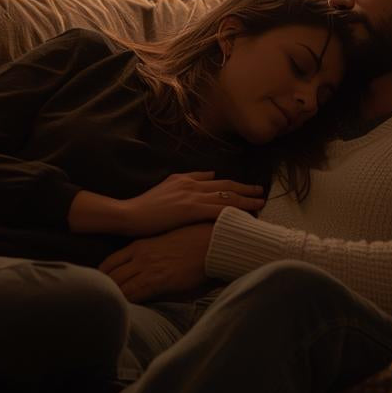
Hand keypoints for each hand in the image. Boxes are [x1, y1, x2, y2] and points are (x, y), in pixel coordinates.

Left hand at [99, 223, 214, 301]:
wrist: (212, 242)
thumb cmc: (194, 242)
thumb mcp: (165, 243)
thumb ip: (151, 255)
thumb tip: (142, 272)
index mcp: (139, 245)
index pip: (109, 263)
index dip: (102, 278)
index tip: (100, 288)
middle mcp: (139, 255)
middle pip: (110, 276)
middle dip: (104, 290)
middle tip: (101, 303)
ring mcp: (148, 268)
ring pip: (119, 286)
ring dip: (114, 298)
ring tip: (110, 310)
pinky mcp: (159, 280)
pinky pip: (135, 295)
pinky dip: (128, 304)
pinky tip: (125, 312)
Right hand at [117, 171, 263, 237]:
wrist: (129, 215)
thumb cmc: (145, 206)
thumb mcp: (168, 186)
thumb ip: (189, 179)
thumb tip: (211, 175)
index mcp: (187, 180)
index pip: (218, 181)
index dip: (235, 185)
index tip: (248, 189)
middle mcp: (193, 185)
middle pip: (227, 186)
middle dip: (247, 190)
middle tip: (262, 193)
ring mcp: (192, 197)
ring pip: (226, 197)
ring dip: (246, 200)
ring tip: (261, 204)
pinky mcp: (190, 210)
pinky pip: (218, 211)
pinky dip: (233, 213)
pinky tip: (244, 217)